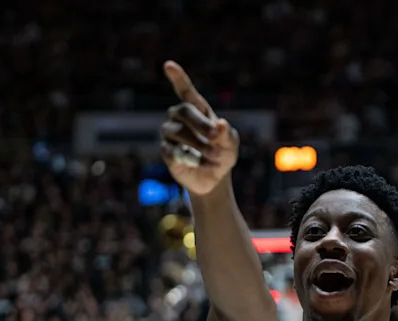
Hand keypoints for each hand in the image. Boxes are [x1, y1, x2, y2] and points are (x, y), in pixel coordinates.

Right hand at [160, 61, 238, 194]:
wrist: (214, 179)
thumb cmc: (223, 155)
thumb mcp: (230, 145)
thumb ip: (227, 135)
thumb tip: (221, 124)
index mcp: (198, 110)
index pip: (186, 92)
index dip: (178, 78)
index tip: (169, 65)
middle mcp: (180, 118)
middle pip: (182, 110)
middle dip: (200, 123)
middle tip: (215, 137)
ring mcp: (171, 133)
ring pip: (175, 130)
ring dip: (197, 143)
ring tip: (212, 155)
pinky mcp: (166, 151)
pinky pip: (171, 150)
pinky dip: (186, 157)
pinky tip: (195, 162)